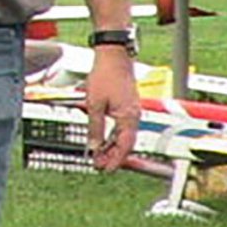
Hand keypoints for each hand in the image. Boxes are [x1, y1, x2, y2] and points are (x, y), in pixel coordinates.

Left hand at [85, 47, 139, 170]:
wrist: (113, 57)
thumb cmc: (106, 76)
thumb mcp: (94, 104)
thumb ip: (94, 127)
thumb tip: (93, 146)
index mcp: (129, 118)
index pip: (125, 146)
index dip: (116, 160)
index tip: (107, 169)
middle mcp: (134, 117)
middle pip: (125, 143)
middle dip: (112, 156)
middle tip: (99, 165)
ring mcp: (131, 111)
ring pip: (123, 136)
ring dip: (111, 146)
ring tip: (98, 155)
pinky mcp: (127, 106)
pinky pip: (121, 127)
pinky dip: (112, 135)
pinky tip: (103, 139)